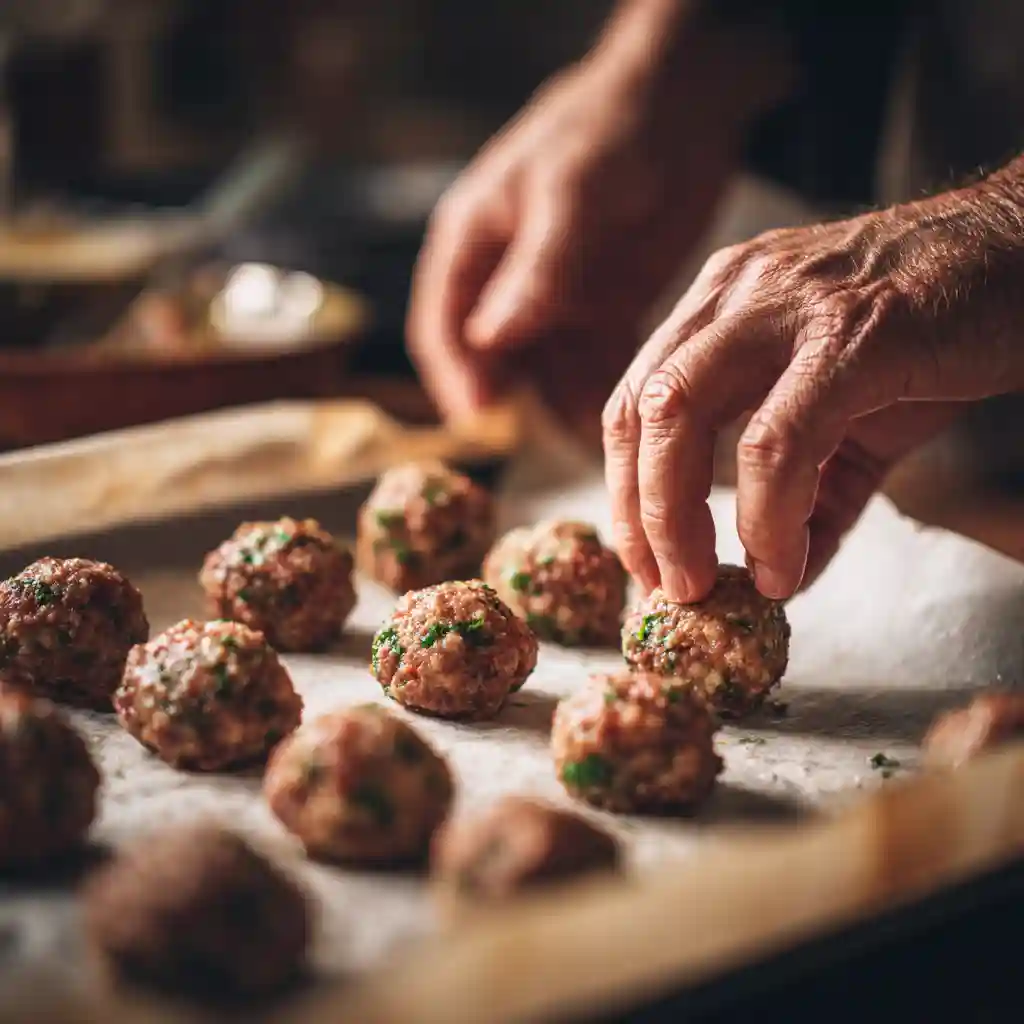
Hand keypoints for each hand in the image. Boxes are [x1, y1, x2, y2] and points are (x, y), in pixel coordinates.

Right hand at [406, 38, 753, 428]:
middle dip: (517, 407)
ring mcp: (553, 300)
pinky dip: (604, 391)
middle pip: (494, 363)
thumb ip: (536, 267)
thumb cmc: (612, 129)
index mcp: (472, 244)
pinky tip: (626, 418)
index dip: (456, 377)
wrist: (687, 104)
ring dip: (565, 409)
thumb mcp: (573, 192)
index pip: (443, 327)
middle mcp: (505, 281)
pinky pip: (592, 365)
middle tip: (550, 446)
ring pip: (546, 374)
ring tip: (598, 440)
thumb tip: (489, 339)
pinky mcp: (601, 310)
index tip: (482, 421)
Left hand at [603, 164, 1023, 601]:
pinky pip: (779, 439)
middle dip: (637, 515)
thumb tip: (781, 579)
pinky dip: (768, 514)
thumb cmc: (935, 331)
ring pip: (681, 413)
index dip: (625, 491)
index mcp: (719, 307)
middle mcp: (735, 294)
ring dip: (677, 518)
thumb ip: (810, 496)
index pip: (632, 401)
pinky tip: (783, 562)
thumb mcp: (852, 417)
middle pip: (639, 410)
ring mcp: (788, 305)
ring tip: (704, 587)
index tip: (644, 561)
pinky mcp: (855, 334)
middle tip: (666, 587)